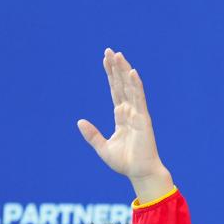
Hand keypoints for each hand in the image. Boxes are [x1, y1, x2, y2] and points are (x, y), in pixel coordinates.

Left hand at [77, 49, 172, 202]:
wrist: (139, 173)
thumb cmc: (125, 162)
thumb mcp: (103, 148)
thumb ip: (92, 135)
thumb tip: (79, 121)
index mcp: (121, 117)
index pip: (115, 91)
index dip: (111, 75)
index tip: (106, 60)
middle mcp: (130, 112)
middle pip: (122, 85)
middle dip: (116, 68)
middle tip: (110, 50)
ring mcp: (138, 114)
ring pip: (130, 87)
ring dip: (124, 70)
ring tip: (118, 54)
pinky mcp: (143, 119)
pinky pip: (139, 99)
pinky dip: (136, 85)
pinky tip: (132, 72)